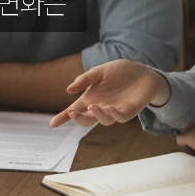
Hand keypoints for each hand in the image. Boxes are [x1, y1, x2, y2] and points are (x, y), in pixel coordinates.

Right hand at [50, 60, 168, 127]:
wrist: (142, 71)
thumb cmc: (119, 72)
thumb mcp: (99, 71)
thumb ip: (85, 79)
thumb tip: (68, 89)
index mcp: (91, 98)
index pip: (74, 110)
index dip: (63, 117)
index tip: (52, 124)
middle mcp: (100, 107)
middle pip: (87, 120)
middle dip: (79, 118)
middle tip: (73, 112)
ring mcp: (114, 111)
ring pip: (104, 121)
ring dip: (97, 115)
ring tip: (94, 106)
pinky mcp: (128, 112)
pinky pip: (120, 118)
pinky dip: (113, 114)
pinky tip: (109, 107)